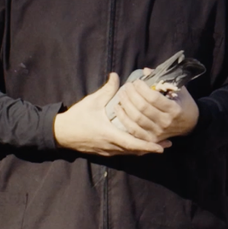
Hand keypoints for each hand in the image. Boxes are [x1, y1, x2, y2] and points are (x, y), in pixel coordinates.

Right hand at [52, 74, 169, 156]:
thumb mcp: (92, 102)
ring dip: (144, 149)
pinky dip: (134, 149)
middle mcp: (111, 146)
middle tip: (167, 143)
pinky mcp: (104, 152)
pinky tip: (140, 143)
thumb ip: (107, 89)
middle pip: (135, 151)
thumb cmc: (77, 117)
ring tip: (158, 144)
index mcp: (110, 134)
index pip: (133, 143)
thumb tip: (116, 75)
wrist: (61, 134)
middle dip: (151, 148)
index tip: (161, 146)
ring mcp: (108, 151)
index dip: (148, 145)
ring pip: (130, 153)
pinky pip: (123, 152)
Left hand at [115, 74, 199, 144]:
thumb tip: (145, 70)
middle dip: (131, 94)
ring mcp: (158, 132)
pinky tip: (118, 109)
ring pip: (136, 119)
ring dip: (126, 105)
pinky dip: (124, 119)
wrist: (190, 124)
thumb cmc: (183, 103)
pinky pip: (133, 130)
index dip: (142, 88)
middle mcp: (166, 122)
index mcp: (174, 109)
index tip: (137, 81)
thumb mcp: (179, 89)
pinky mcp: (151, 139)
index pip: (153, 98)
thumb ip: (163, 80)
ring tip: (121, 94)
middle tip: (127, 86)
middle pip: (143, 108)